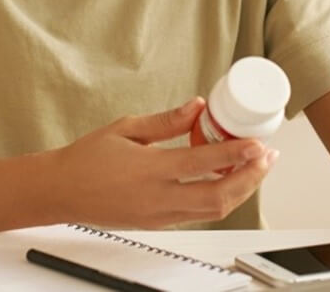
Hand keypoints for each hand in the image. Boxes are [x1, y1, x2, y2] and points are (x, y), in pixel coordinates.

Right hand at [45, 98, 277, 227]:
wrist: (61, 191)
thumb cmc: (88, 158)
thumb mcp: (127, 128)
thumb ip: (167, 120)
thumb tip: (199, 106)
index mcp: (149, 171)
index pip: (203, 164)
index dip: (236, 155)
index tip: (259, 144)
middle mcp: (157, 199)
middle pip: (218, 197)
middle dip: (251, 178)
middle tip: (268, 158)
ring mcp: (159, 216)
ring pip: (213, 211)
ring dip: (241, 190)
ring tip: (256, 168)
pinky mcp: (157, 224)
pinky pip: (198, 215)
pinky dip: (220, 199)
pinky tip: (229, 180)